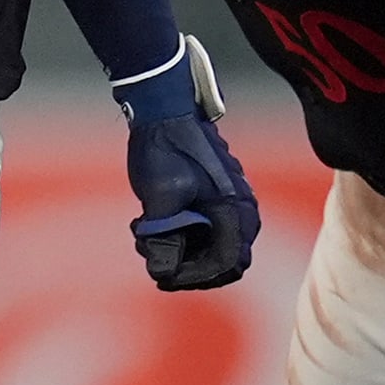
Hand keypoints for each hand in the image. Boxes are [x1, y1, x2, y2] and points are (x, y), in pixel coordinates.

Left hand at [112, 34, 259, 290]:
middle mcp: (241, 211)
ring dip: (176, 251)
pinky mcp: (215, 200)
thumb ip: (164, 236)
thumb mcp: (159, 194)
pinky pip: (203, 234)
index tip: (161, 275)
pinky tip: (149, 225)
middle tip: (152, 254)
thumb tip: (162, 272)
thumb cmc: (165, 145)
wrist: (163, 107)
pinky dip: (178, 237)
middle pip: (221, 263)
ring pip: (209, 250)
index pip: (224, 264)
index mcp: (236, 210)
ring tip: (144, 235)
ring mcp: (231, 205)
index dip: (191, 276)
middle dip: (183, 266)